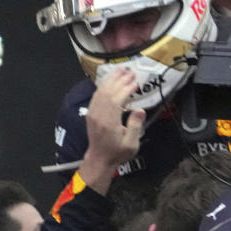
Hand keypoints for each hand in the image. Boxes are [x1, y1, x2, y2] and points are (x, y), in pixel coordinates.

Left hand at [79, 67, 145, 193]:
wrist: (99, 160)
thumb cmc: (117, 153)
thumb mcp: (131, 144)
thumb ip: (135, 126)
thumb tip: (140, 110)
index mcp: (109, 122)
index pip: (117, 99)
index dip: (126, 89)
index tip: (135, 82)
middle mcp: (98, 115)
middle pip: (108, 92)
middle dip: (119, 80)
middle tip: (130, 71)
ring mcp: (93, 113)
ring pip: (100, 91)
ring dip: (111, 80)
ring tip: (120, 70)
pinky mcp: (91, 114)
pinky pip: (96, 96)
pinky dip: (103, 86)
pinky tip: (110, 81)